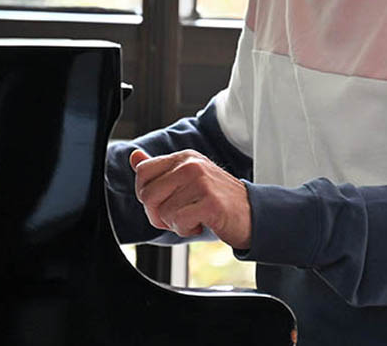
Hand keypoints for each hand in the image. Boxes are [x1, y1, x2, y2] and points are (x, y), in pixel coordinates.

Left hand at [129, 148, 251, 249]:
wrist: (252, 215)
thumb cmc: (216, 200)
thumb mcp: (187, 180)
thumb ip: (160, 169)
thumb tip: (134, 156)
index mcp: (184, 157)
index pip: (143, 172)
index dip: (146, 195)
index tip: (163, 202)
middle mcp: (192, 165)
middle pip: (147, 195)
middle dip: (158, 214)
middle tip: (178, 216)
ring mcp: (202, 182)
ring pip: (163, 212)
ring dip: (176, 224)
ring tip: (195, 218)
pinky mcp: (210, 203)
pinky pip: (178, 222)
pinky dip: (187, 230)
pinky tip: (201, 224)